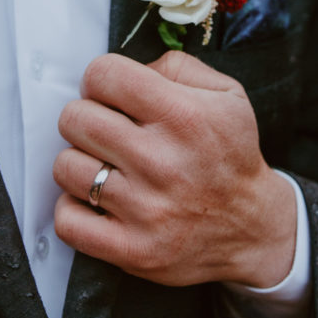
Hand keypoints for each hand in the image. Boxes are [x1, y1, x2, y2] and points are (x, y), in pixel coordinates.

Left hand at [53, 52, 296, 287]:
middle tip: (105, 131)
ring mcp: (145, 209)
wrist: (252, 228)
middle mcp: (161, 162)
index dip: (100, 79)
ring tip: (104, 167)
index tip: (110, 94)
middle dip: (86, 117)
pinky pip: (67, 220)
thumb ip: (177, 67)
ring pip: (65, 167)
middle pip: (76, 119)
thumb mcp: (226, 95)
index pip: (103, 75)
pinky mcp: (132, 249)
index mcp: (183, 117)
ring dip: (80, 163)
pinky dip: (74, 209)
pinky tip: (97, 201)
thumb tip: (129, 69)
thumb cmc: (230, 156)